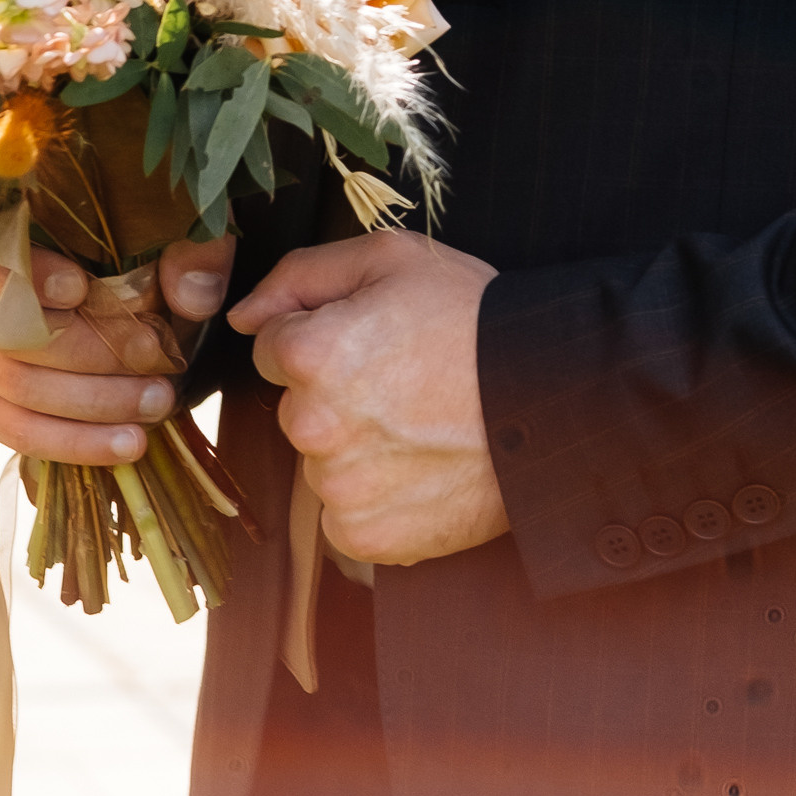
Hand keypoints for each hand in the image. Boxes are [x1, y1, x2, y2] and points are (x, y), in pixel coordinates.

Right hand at [0, 236, 235, 464]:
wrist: (135, 288)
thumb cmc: (148, 244)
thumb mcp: (182, 230)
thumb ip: (193, 252)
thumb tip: (194, 297)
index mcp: (7, 232)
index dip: (30, 275)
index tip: (79, 287)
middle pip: (12, 332)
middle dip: (89, 353)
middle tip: (157, 359)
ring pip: (14, 389)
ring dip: (90, 404)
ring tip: (158, 403)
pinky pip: (17, 430)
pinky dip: (74, 441)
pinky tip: (129, 443)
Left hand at [230, 230, 507, 563]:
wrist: (552, 397)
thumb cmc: (474, 318)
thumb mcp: (394, 259)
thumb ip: (302, 274)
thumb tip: (243, 315)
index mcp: (311, 353)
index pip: (274, 348)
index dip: (324, 336)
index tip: (375, 340)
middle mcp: (313, 426)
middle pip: (297, 409)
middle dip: (336, 395)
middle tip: (405, 381)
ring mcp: (339, 488)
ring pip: (322, 463)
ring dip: (356, 449)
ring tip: (421, 425)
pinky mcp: (367, 537)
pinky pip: (345, 518)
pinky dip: (376, 500)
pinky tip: (421, 468)